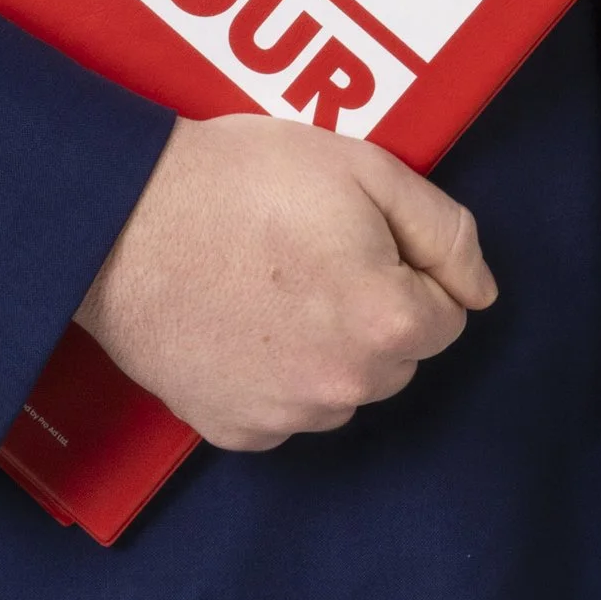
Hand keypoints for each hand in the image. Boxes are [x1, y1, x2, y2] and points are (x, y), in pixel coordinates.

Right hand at [74, 112, 496, 451]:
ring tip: (266, 283)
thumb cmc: (240, 182)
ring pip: (342, 387)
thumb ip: (445, 230)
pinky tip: (237, 321)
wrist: (119, 220)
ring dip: (325, 347)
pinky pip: (284, 409)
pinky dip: (273, 374)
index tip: (353, 235)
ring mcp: (287, 418)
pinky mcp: (235, 431)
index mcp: (386, 322)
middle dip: (372, 311)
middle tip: (307, 252)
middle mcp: (345, 389)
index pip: (446, 315)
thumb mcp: (364, 168)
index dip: (406, 268)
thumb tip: (481, 292)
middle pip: (396, 357)